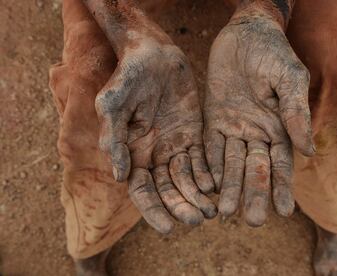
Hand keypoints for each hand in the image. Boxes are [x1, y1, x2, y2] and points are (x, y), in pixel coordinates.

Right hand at [97, 38, 215, 232]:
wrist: (153, 53)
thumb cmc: (128, 76)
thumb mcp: (114, 103)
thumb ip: (115, 138)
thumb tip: (120, 176)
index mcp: (132, 153)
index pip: (142, 191)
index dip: (154, 211)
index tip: (169, 228)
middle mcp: (154, 154)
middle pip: (167, 189)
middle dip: (181, 206)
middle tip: (197, 220)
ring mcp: (174, 145)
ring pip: (187, 178)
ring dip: (197, 195)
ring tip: (211, 210)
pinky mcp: (193, 134)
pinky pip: (201, 159)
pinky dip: (207, 173)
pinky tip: (215, 185)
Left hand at [204, 12, 313, 225]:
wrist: (243, 33)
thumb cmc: (273, 52)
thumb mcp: (289, 78)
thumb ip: (296, 113)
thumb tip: (308, 151)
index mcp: (280, 127)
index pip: (282, 164)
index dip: (282, 187)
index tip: (284, 211)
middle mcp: (257, 133)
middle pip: (256, 170)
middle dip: (254, 194)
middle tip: (253, 221)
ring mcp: (234, 128)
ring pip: (231, 164)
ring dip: (229, 187)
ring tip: (225, 212)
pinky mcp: (213, 120)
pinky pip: (210, 147)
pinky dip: (209, 166)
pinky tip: (207, 186)